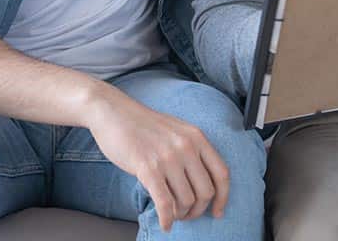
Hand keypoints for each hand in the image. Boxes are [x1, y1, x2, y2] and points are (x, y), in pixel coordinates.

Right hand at [86, 88, 229, 231]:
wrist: (114, 112)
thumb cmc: (143, 125)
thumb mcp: (177, 131)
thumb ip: (192, 151)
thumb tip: (202, 184)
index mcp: (197, 137)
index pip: (221, 174)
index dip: (223, 198)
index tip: (217, 212)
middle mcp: (186, 146)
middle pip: (206, 192)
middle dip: (198, 210)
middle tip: (187, 215)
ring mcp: (168, 157)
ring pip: (186, 200)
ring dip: (180, 214)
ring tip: (172, 215)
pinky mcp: (148, 168)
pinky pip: (164, 203)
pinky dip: (166, 219)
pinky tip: (165, 224)